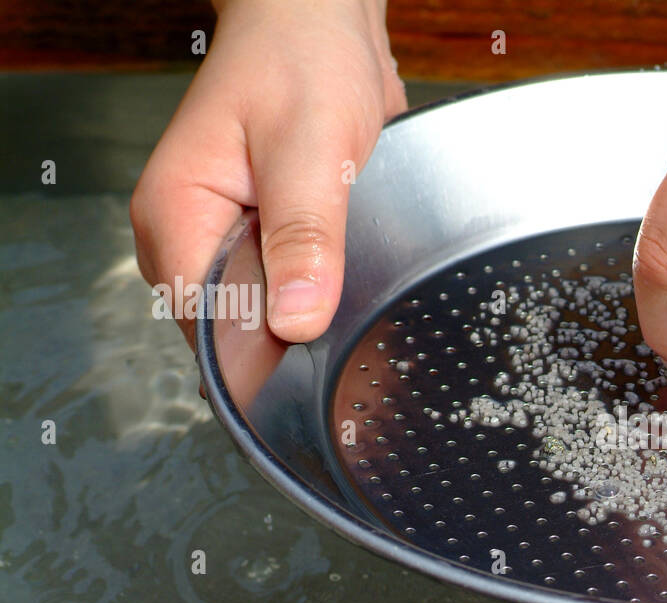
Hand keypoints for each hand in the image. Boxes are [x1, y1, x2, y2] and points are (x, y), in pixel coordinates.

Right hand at [130, 0, 405, 348]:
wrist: (319, 20)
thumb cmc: (303, 62)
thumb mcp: (311, 150)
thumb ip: (304, 238)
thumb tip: (296, 321)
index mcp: (175, 213)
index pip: (202, 324)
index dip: (258, 352)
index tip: (312, 355)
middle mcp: (184, 231)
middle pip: (226, 328)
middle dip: (283, 335)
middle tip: (340, 310)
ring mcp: (217, 235)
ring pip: (254, 313)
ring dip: (300, 310)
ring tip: (341, 280)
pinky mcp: (252, 235)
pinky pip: (276, 288)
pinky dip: (309, 289)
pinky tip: (338, 273)